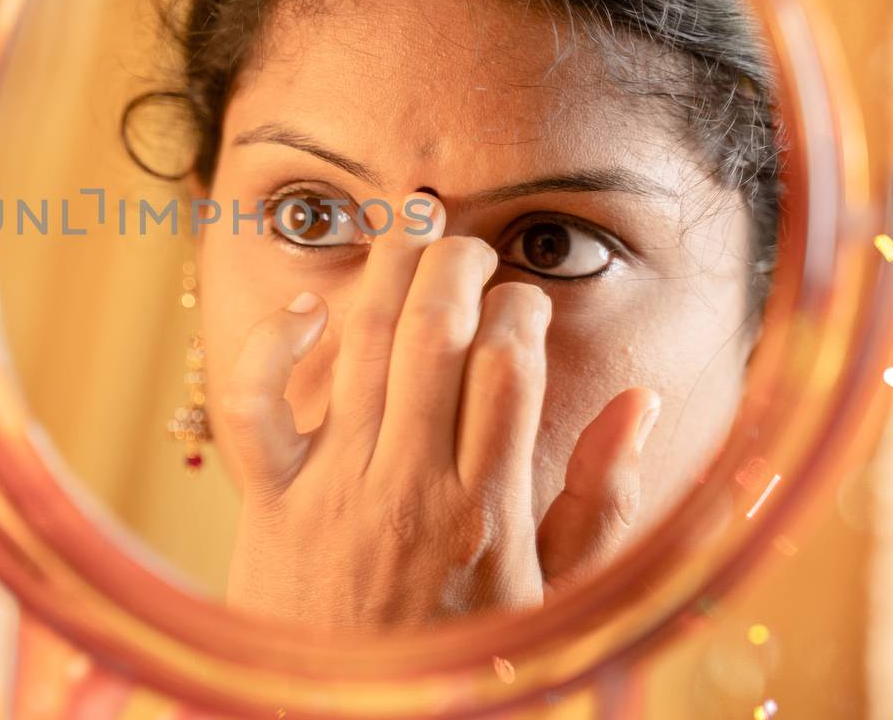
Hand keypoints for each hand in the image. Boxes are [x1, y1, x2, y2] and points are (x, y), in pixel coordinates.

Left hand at [218, 192, 659, 626]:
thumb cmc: (466, 667)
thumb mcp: (559, 606)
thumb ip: (600, 506)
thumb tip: (640, 404)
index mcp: (487, 510)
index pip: (509, 366)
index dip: (521, 311)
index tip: (526, 302)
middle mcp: (408, 484)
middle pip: (433, 333)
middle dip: (456, 264)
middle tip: (468, 245)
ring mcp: (333, 487)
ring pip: (359, 345)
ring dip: (384, 270)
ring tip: (409, 224)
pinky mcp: (269, 500)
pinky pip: (252, 404)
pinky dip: (269, 345)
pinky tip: (303, 308)